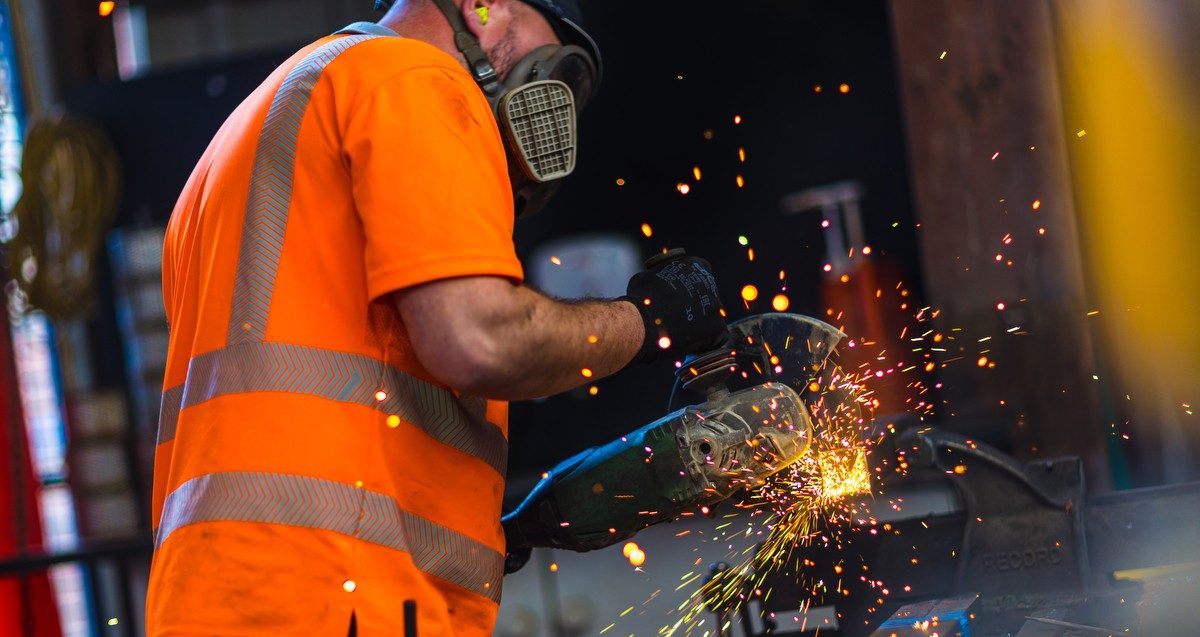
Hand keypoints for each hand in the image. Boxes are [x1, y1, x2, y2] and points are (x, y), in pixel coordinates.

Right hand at [622, 248, 727, 363]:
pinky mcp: (719, 328)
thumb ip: (661, 277)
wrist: (642, 322)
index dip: (690, 287)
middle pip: (708, 295)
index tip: (680, 297)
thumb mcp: (648, 276)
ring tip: (680, 332)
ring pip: (712, 316)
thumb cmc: (641, 298)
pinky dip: (706, 341)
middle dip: (696, 306)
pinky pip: (717, 336)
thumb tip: (658, 282)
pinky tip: (689, 343)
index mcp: (696, 266)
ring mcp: (716, 307)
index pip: (701, 273)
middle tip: (679, 317)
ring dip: (701, 324)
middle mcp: (710, 283)